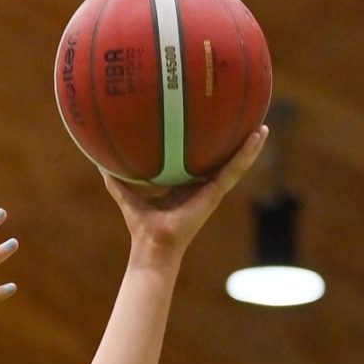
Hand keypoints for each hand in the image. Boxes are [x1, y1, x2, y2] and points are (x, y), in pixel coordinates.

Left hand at [103, 126, 268, 255]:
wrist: (152, 244)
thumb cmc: (141, 224)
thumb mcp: (127, 194)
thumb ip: (116, 179)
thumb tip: (100, 163)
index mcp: (186, 185)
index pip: (200, 161)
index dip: (208, 145)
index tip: (213, 124)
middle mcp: (202, 186)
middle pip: (222, 160)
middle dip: (234, 143)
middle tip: (245, 120)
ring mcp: (211, 190)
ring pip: (236, 164)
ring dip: (250, 146)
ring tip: (263, 126)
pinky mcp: (216, 193)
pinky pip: (235, 170)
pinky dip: (247, 154)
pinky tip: (258, 137)